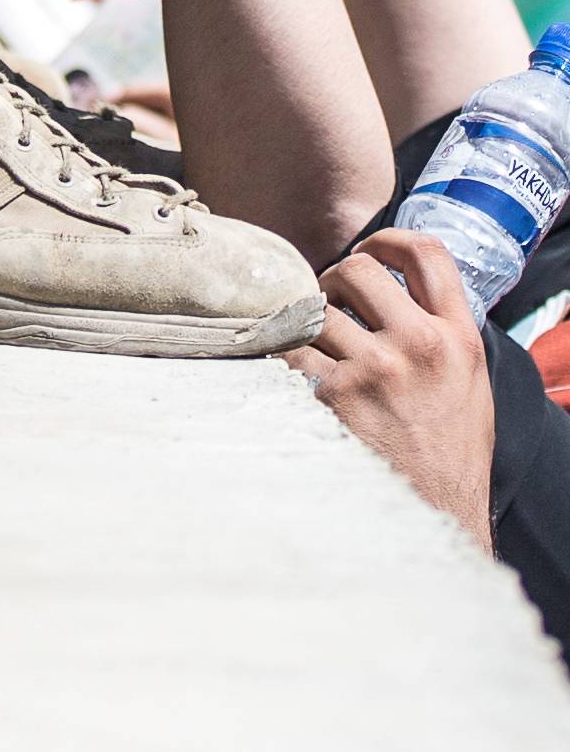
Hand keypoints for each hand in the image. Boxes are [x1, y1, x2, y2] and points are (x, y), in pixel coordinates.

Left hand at [304, 229, 494, 549]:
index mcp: (457, 337)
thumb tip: (399, 293)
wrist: (436, 511)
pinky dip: (283, 357)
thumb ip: (441, 333)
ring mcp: (374, 370)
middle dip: (336, 280)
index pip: (427, 254)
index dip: (390, 239)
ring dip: (307, 322)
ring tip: (314, 346)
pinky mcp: (334, 398)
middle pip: (359, 268)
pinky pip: (290, 353)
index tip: (371, 249)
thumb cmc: (449, 449)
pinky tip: (290, 372)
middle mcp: (418, 346)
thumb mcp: (468, 382)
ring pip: (316, 310)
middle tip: (332, 304)